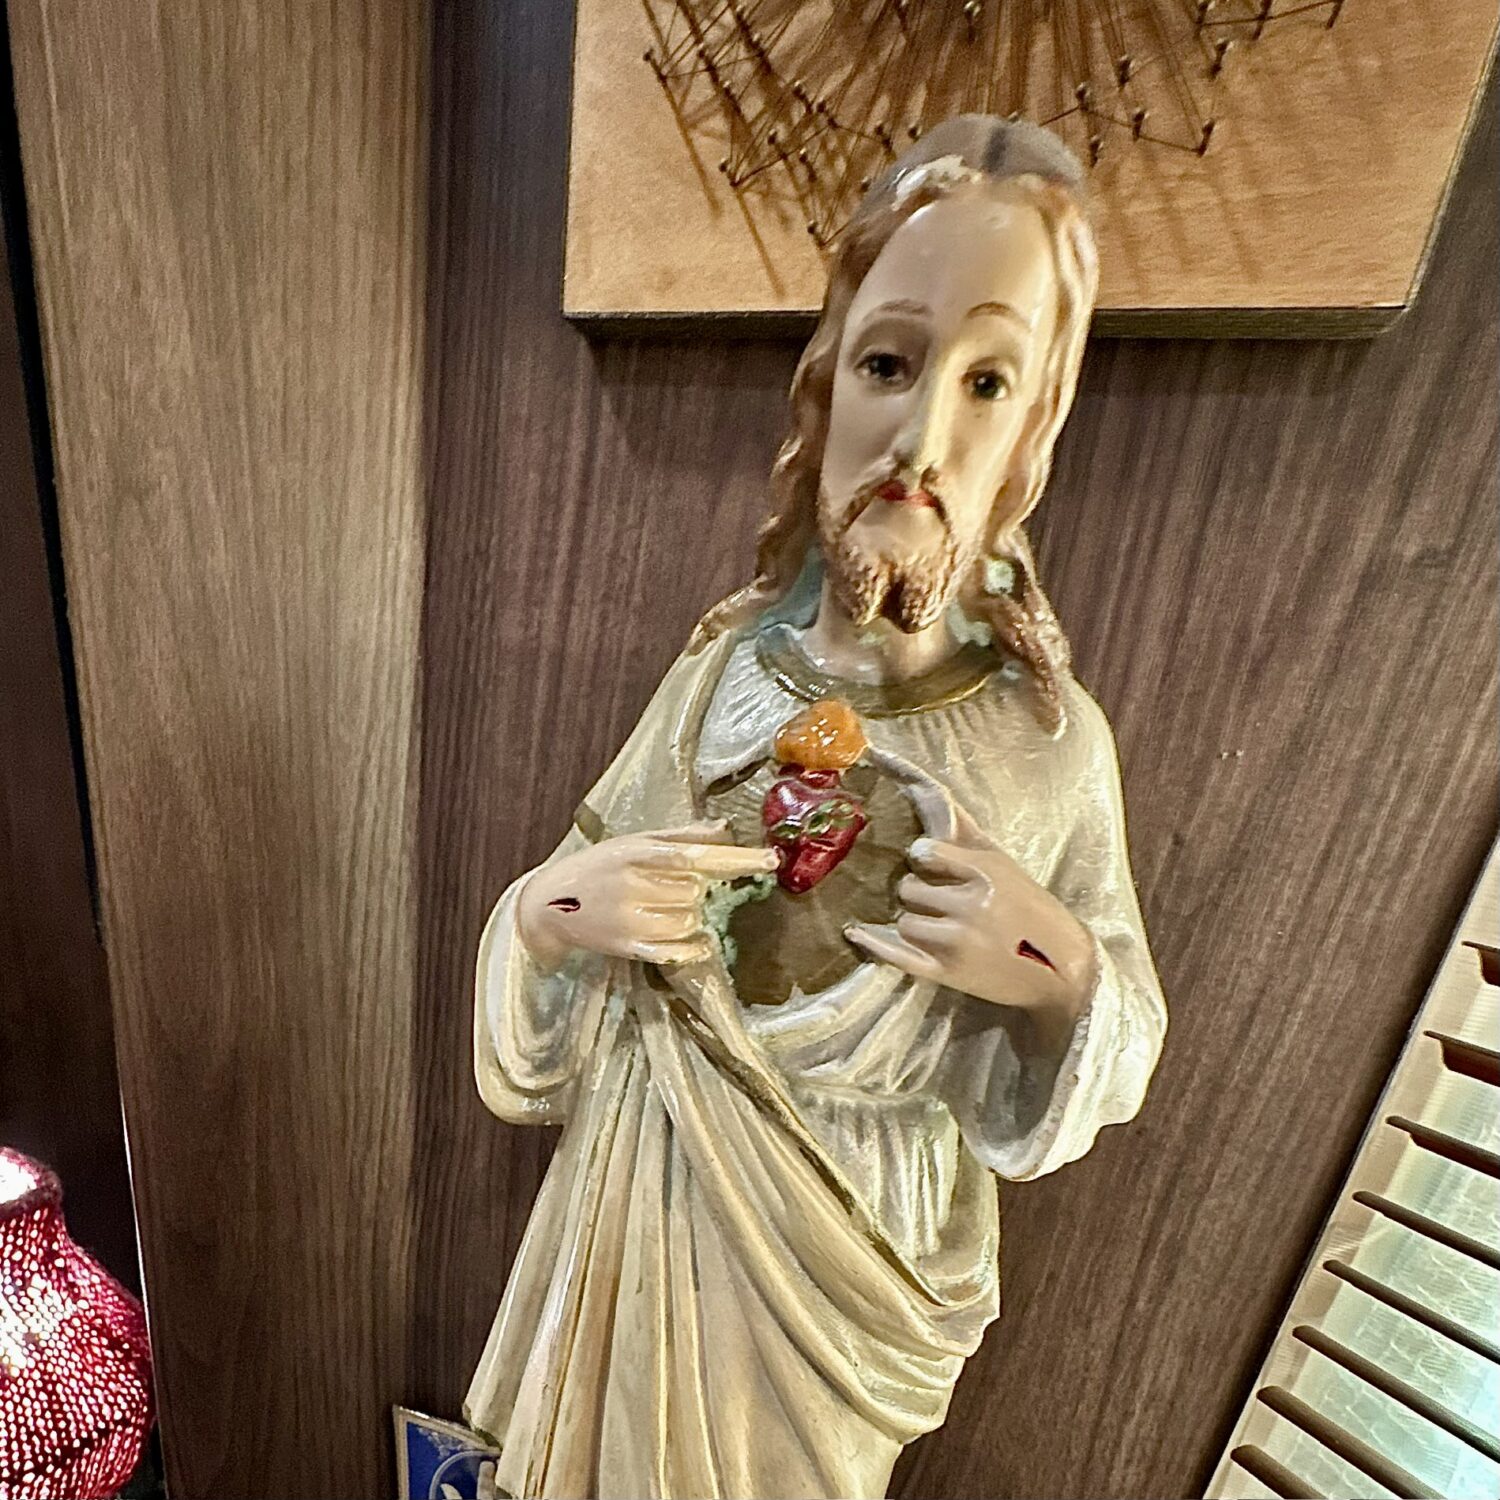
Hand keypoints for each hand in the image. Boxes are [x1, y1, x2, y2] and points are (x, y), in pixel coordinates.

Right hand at [517, 819, 778, 971]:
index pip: (697, 855)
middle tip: (671, 886)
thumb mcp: (634, 842)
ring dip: (690, 916)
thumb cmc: (598, 867)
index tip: (771, 860)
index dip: (737, 858)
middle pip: (698, 891)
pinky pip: (678, 951)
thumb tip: (725, 829)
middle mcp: (633, 885)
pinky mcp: (628, 948)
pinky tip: (693, 941)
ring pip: (691, 920)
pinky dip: (692, 946)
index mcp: (637, 853)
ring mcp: (630, 919)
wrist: (548, 905)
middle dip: (697, 889)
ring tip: (662, 908)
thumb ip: (681, 836)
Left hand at [845, 824, 1097, 1048]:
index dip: (923, 859)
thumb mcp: (1004, 865)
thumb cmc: (1031, 908)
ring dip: (913, 921)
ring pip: (904, 920)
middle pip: (909, 888)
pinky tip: (856, 932)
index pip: (925, 853)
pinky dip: (875, 944)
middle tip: (941, 903)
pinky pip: (898, 956)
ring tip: (938, 927)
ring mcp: (957, 941)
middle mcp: (970, 905)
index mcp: (986, 873)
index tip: (928, 863)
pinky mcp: (948, 973)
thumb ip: (964, 834)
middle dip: (919, 893)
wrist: (1064, 969)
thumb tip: (926, 786)